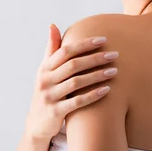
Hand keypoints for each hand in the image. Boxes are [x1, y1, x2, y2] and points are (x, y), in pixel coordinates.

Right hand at [24, 24, 118, 141]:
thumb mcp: (45, 71)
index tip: (103, 39)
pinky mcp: (55, 112)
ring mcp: (49, 97)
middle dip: (95, 58)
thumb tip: (53, 25)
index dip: (84, 44)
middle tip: (114, 55)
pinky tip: (107, 90)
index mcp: (44, 68)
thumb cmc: (47, 91)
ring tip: (114, 71)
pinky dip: (92, 95)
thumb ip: (51, 49)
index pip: (65, 51)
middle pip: (73, 65)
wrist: (37, 124)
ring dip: (97, 76)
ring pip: (76, 83)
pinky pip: (76, 102)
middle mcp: (45, 80)